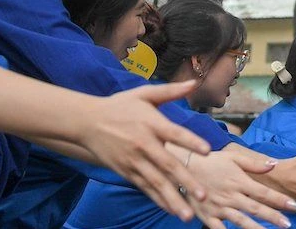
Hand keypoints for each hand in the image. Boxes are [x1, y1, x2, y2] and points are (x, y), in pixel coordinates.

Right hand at [76, 81, 210, 220]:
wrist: (86, 122)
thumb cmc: (120, 106)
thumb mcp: (144, 94)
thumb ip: (171, 91)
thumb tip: (195, 82)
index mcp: (151, 123)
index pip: (175, 134)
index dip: (191, 142)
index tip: (208, 151)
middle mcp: (143, 144)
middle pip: (167, 164)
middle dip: (186, 181)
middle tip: (204, 196)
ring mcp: (134, 161)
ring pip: (156, 183)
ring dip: (173, 199)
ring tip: (188, 214)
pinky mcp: (126, 172)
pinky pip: (146, 188)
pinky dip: (159, 199)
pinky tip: (172, 210)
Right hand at [184, 148, 295, 228]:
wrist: (183, 167)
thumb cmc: (210, 161)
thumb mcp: (233, 158)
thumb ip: (254, 164)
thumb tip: (274, 164)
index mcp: (239, 181)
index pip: (264, 193)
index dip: (280, 200)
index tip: (294, 206)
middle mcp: (231, 196)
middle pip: (256, 209)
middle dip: (273, 217)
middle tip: (288, 224)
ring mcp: (219, 207)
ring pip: (241, 221)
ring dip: (257, 228)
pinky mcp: (207, 216)